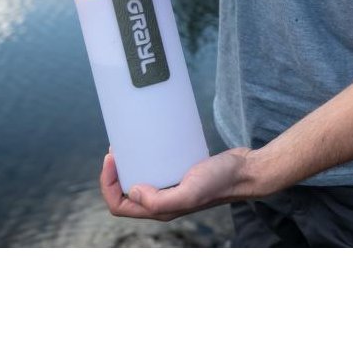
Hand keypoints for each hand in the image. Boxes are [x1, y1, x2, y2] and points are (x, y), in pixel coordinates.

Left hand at [99, 147, 253, 221]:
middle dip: (114, 171)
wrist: (244, 171)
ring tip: (128, 142)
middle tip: (117, 147)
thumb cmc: (220, 182)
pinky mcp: (178, 173)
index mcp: (159, 211)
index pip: (118, 205)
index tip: (111, 157)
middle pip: (124, 192)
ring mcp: (170, 188)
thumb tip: (132, 191)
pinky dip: (145, 156)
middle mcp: (161, 202)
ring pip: (138, 178)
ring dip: (128, 163)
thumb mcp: (190, 192)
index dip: (107, 184)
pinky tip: (148, 141)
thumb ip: (160, 201)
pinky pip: (154, 167)